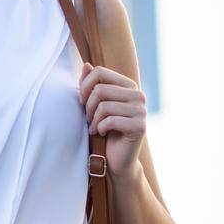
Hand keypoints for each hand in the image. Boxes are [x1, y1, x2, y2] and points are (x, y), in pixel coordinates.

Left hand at [78, 60, 145, 177]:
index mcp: (128, 85)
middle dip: (88, 106)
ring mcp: (141, 110)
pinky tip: (102, 133)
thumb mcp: (94, 105)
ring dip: (93, 120)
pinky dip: (100, 128)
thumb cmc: (103, 129)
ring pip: (104, 106)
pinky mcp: (140, 126)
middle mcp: (138, 95)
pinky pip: (111, 120)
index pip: (100, 72)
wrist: (115, 159)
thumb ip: (91, 85)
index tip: (82, 102)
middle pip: (100, 89)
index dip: (84, 86)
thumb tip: (87, 65)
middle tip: (89, 119)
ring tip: (95, 128)